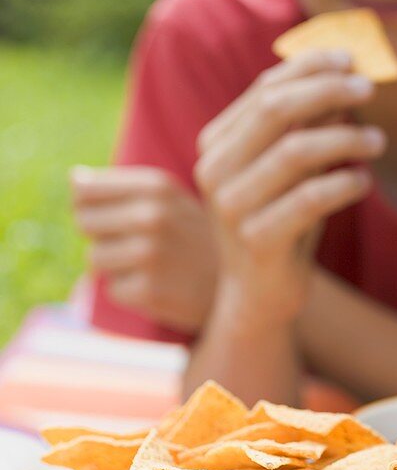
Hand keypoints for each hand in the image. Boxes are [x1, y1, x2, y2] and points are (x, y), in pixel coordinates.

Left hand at [70, 166, 217, 334]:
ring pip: (95, 259)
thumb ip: (122, 187)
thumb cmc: (199, 237)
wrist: (249, 283)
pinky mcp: (150, 291)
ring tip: (151, 265)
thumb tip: (75, 178)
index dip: (90, 205)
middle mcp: (153, 216)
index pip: (84, 190)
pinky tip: (160, 286)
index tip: (114, 215)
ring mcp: (151, 255)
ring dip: (115, 266)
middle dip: (101, 235)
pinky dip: (130, 291)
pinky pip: (112, 290)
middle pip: (84, 222)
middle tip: (134, 243)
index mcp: (157, 187)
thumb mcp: (172, 199)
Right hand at [194, 49, 385, 333]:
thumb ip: (308, 127)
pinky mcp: (257, 240)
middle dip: (326, 90)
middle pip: (273, 109)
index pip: (264, 90)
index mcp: (217, 144)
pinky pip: (309, 199)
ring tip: (378, 141)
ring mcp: (231, 206)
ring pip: (294, 151)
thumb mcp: (295, 171)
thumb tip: (345, 77)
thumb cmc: (283, 224)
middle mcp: (215, 170)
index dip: (309, 68)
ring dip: (345, 138)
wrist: (261, 296)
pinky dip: (344, 184)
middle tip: (369, 89)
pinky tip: (364, 184)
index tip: (350, 58)